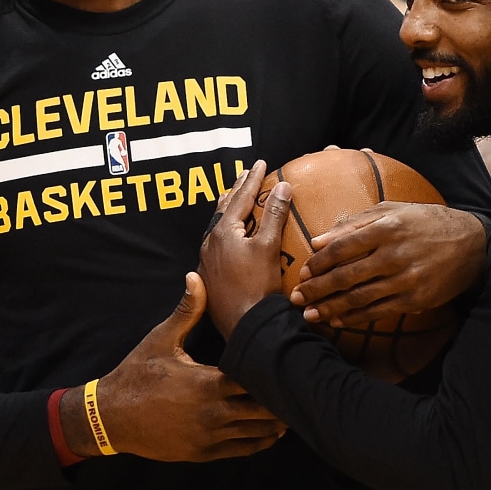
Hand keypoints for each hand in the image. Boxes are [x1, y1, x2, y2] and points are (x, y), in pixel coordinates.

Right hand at [61, 269, 284, 462]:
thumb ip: (187, 311)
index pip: (255, 379)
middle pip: (263, 410)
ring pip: (257, 433)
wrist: (112, 416)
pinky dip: (261, 441)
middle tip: (297, 384)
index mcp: (208, 383)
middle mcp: (213, 413)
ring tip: (291, 406)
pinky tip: (271, 431)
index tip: (289, 361)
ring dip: (275, 421)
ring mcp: (209, 437)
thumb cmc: (138, 374)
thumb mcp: (161, 339)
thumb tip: (196, 276)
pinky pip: (243, 450)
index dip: (273, 371)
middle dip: (280, 398)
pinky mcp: (204, 452)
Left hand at [198, 160, 291, 338]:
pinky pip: (218, 243)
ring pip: (218, 226)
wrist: (246, 326)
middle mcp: (210, 243)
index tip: (261, 163)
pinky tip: (232, 236)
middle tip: (246, 174)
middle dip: (237, 190)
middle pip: (224, 209)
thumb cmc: (258, 287)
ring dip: (229, 209)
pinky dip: (227, 230)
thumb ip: (274, 214)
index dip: (253, 179)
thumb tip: (282, 186)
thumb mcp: (269, 247)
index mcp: (223, 232)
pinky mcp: (210, 276)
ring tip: (235, 197)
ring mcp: (208, 261)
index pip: (241, 197)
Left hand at [291, 204, 485, 326]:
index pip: (343, 247)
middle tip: (297, 298)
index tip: (303, 271)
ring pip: (360, 298)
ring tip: (311, 314)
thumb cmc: (425, 222)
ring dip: (331, 308)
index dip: (319, 262)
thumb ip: (354, 223)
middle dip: (317, 289)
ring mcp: (406, 280)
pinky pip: (379, 312)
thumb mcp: (393, 210)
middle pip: (346, 276)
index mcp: (387, 227)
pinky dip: (356, 318)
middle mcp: (395, 254)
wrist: (471, 244)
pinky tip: (338, 321)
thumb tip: (318, 240)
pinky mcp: (416, 300)